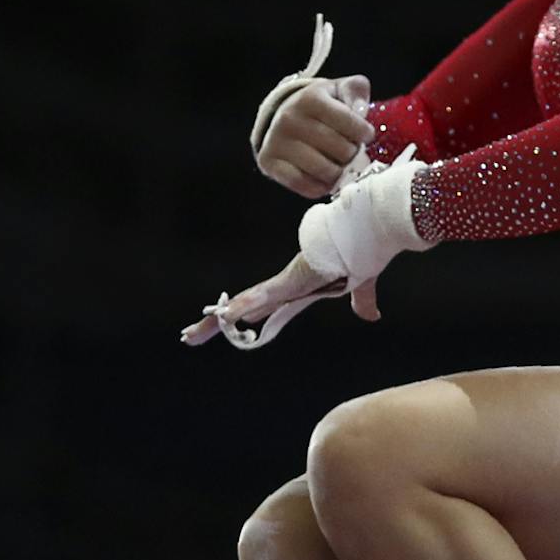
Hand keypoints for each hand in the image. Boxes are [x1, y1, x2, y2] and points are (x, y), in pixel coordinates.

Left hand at [180, 252, 382, 346]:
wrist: (371, 223)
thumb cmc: (365, 245)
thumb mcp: (360, 282)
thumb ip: (362, 299)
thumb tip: (370, 316)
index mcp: (296, 285)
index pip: (259, 306)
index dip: (238, 315)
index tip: (220, 323)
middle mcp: (286, 284)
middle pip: (242, 307)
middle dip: (215, 323)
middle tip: (187, 336)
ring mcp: (288, 281)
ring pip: (244, 305)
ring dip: (218, 322)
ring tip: (191, 335)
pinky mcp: (296, 278)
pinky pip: (267, 296)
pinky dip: (245, 306)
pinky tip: (226, 316)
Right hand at [255, 75, 376, 198]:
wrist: (283, 116)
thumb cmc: (321, 106)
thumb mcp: (340, 90)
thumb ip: (356, 91)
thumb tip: (360, 109)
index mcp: (310, 98)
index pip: (351, 124)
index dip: (365, 133)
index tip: (365, 135)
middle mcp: (290, 118)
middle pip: (342, 151)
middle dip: (352, 154)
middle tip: (349, 150)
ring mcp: (277, 141)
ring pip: (325, 171)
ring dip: (338, 172)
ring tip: (338, 163)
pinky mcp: (269, 162)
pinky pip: (305, 186)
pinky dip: (320, 187)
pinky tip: (324, 178)